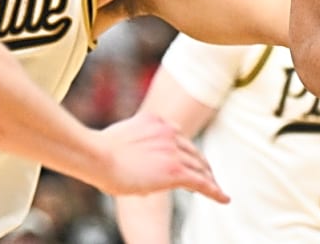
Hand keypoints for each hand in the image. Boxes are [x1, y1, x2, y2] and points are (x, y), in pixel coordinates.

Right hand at [90, 113, 227, 203]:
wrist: (96, 155)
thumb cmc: (96, 152)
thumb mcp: (120, 138)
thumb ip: (134, 145)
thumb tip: (134, 161)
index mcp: (156, 121)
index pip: (178, 137)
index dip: (184, 152)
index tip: (186, 162)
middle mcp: (168, 132)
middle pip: (192, 151)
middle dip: (201, 165)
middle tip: (208, 177)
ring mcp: (173, 150)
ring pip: (199, 167)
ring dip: (209, 178)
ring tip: (217, 190)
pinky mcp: (175, 170)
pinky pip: (200, 181)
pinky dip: (214, 191)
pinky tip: (223, 198)